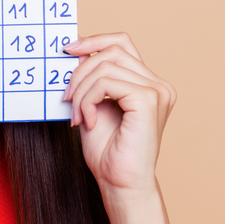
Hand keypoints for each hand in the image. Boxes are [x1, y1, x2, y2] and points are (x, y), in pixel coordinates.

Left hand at [63, 33, 175, 192]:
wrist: (119, 183)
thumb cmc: (107, 151)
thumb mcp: (92, 104)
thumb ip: (91, 77)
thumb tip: (76, 49)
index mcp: (148, 83)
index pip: (122, 43)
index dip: (94, 40)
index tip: (67, 49)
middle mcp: (158, 84)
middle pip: (111, 51)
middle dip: (80, 71)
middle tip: (66, 98)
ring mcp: (157, 91)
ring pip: (105, 66)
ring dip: (81, 90)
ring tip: (77, 115)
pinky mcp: (149, 100)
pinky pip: (106, 82)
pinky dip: (88, 100)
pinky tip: (87, 121)